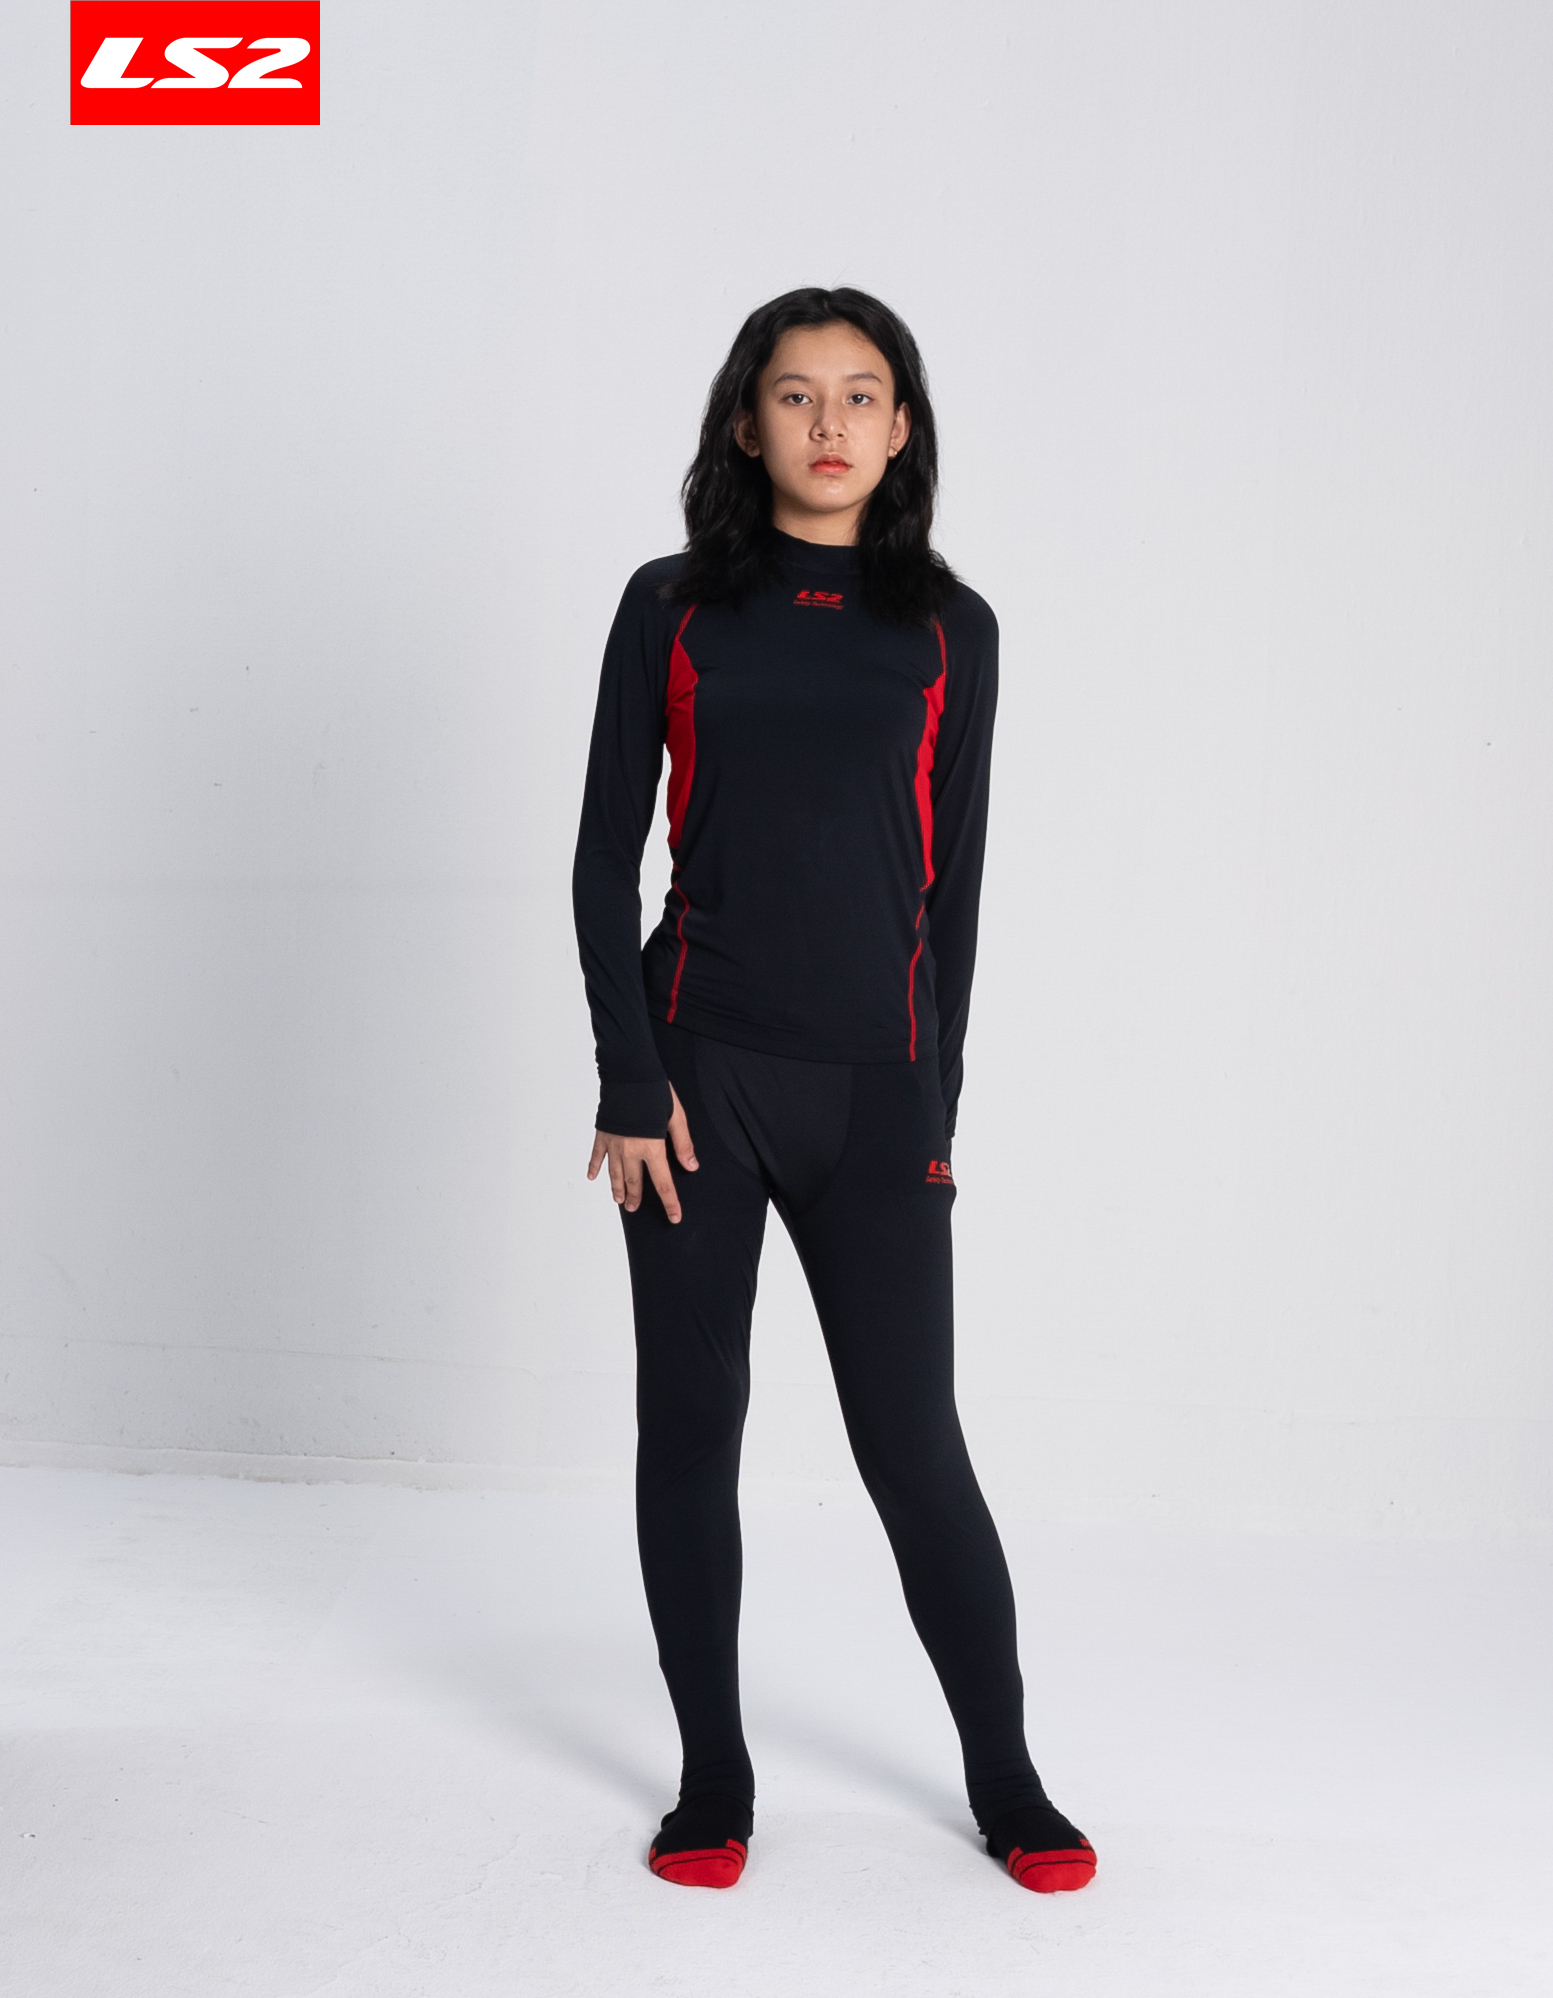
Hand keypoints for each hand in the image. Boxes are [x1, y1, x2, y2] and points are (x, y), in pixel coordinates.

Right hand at [587, 1083, 698, 1222]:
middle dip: (636, 1197)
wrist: (628, 1074)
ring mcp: (614, 1144)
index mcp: (652, 1147)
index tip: (674, 1217)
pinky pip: (597, 1156)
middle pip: (635, 1181)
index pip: (663, 1183)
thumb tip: (691, 1166)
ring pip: (615, 1173)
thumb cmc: (653, 1092)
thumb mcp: (676, 1117)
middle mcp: (631, 1150)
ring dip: (617, 1188)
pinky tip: (593, 1177)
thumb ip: (683, 1144)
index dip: (670, 1202)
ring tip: (619, 1200)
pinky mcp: (603, 1134)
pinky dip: (595, 1167)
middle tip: (634, 1208)